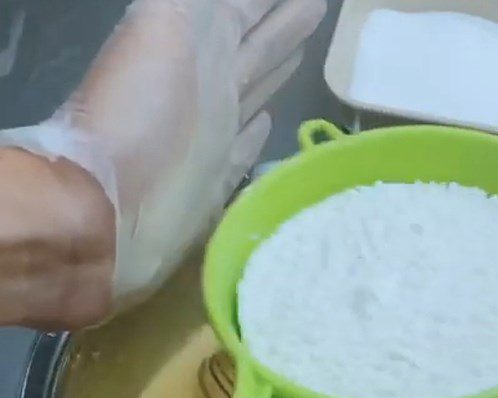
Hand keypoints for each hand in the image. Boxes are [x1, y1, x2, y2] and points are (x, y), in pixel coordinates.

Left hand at [0, 0, 325, 326]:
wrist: (111, 207)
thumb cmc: (138, 114)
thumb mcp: (168, 26)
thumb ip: (210, 4)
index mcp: (196, 45)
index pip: (245, 7)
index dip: (274, 0)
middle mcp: (207, 85)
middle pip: (256, 47)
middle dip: (284, 26)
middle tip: (318, 7)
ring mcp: (212, 134)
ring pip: (254, 91)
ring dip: (278, 70)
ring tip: (306, 52)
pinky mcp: (217, 179)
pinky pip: (246, 148)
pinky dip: (258, 132)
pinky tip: (272, 120)